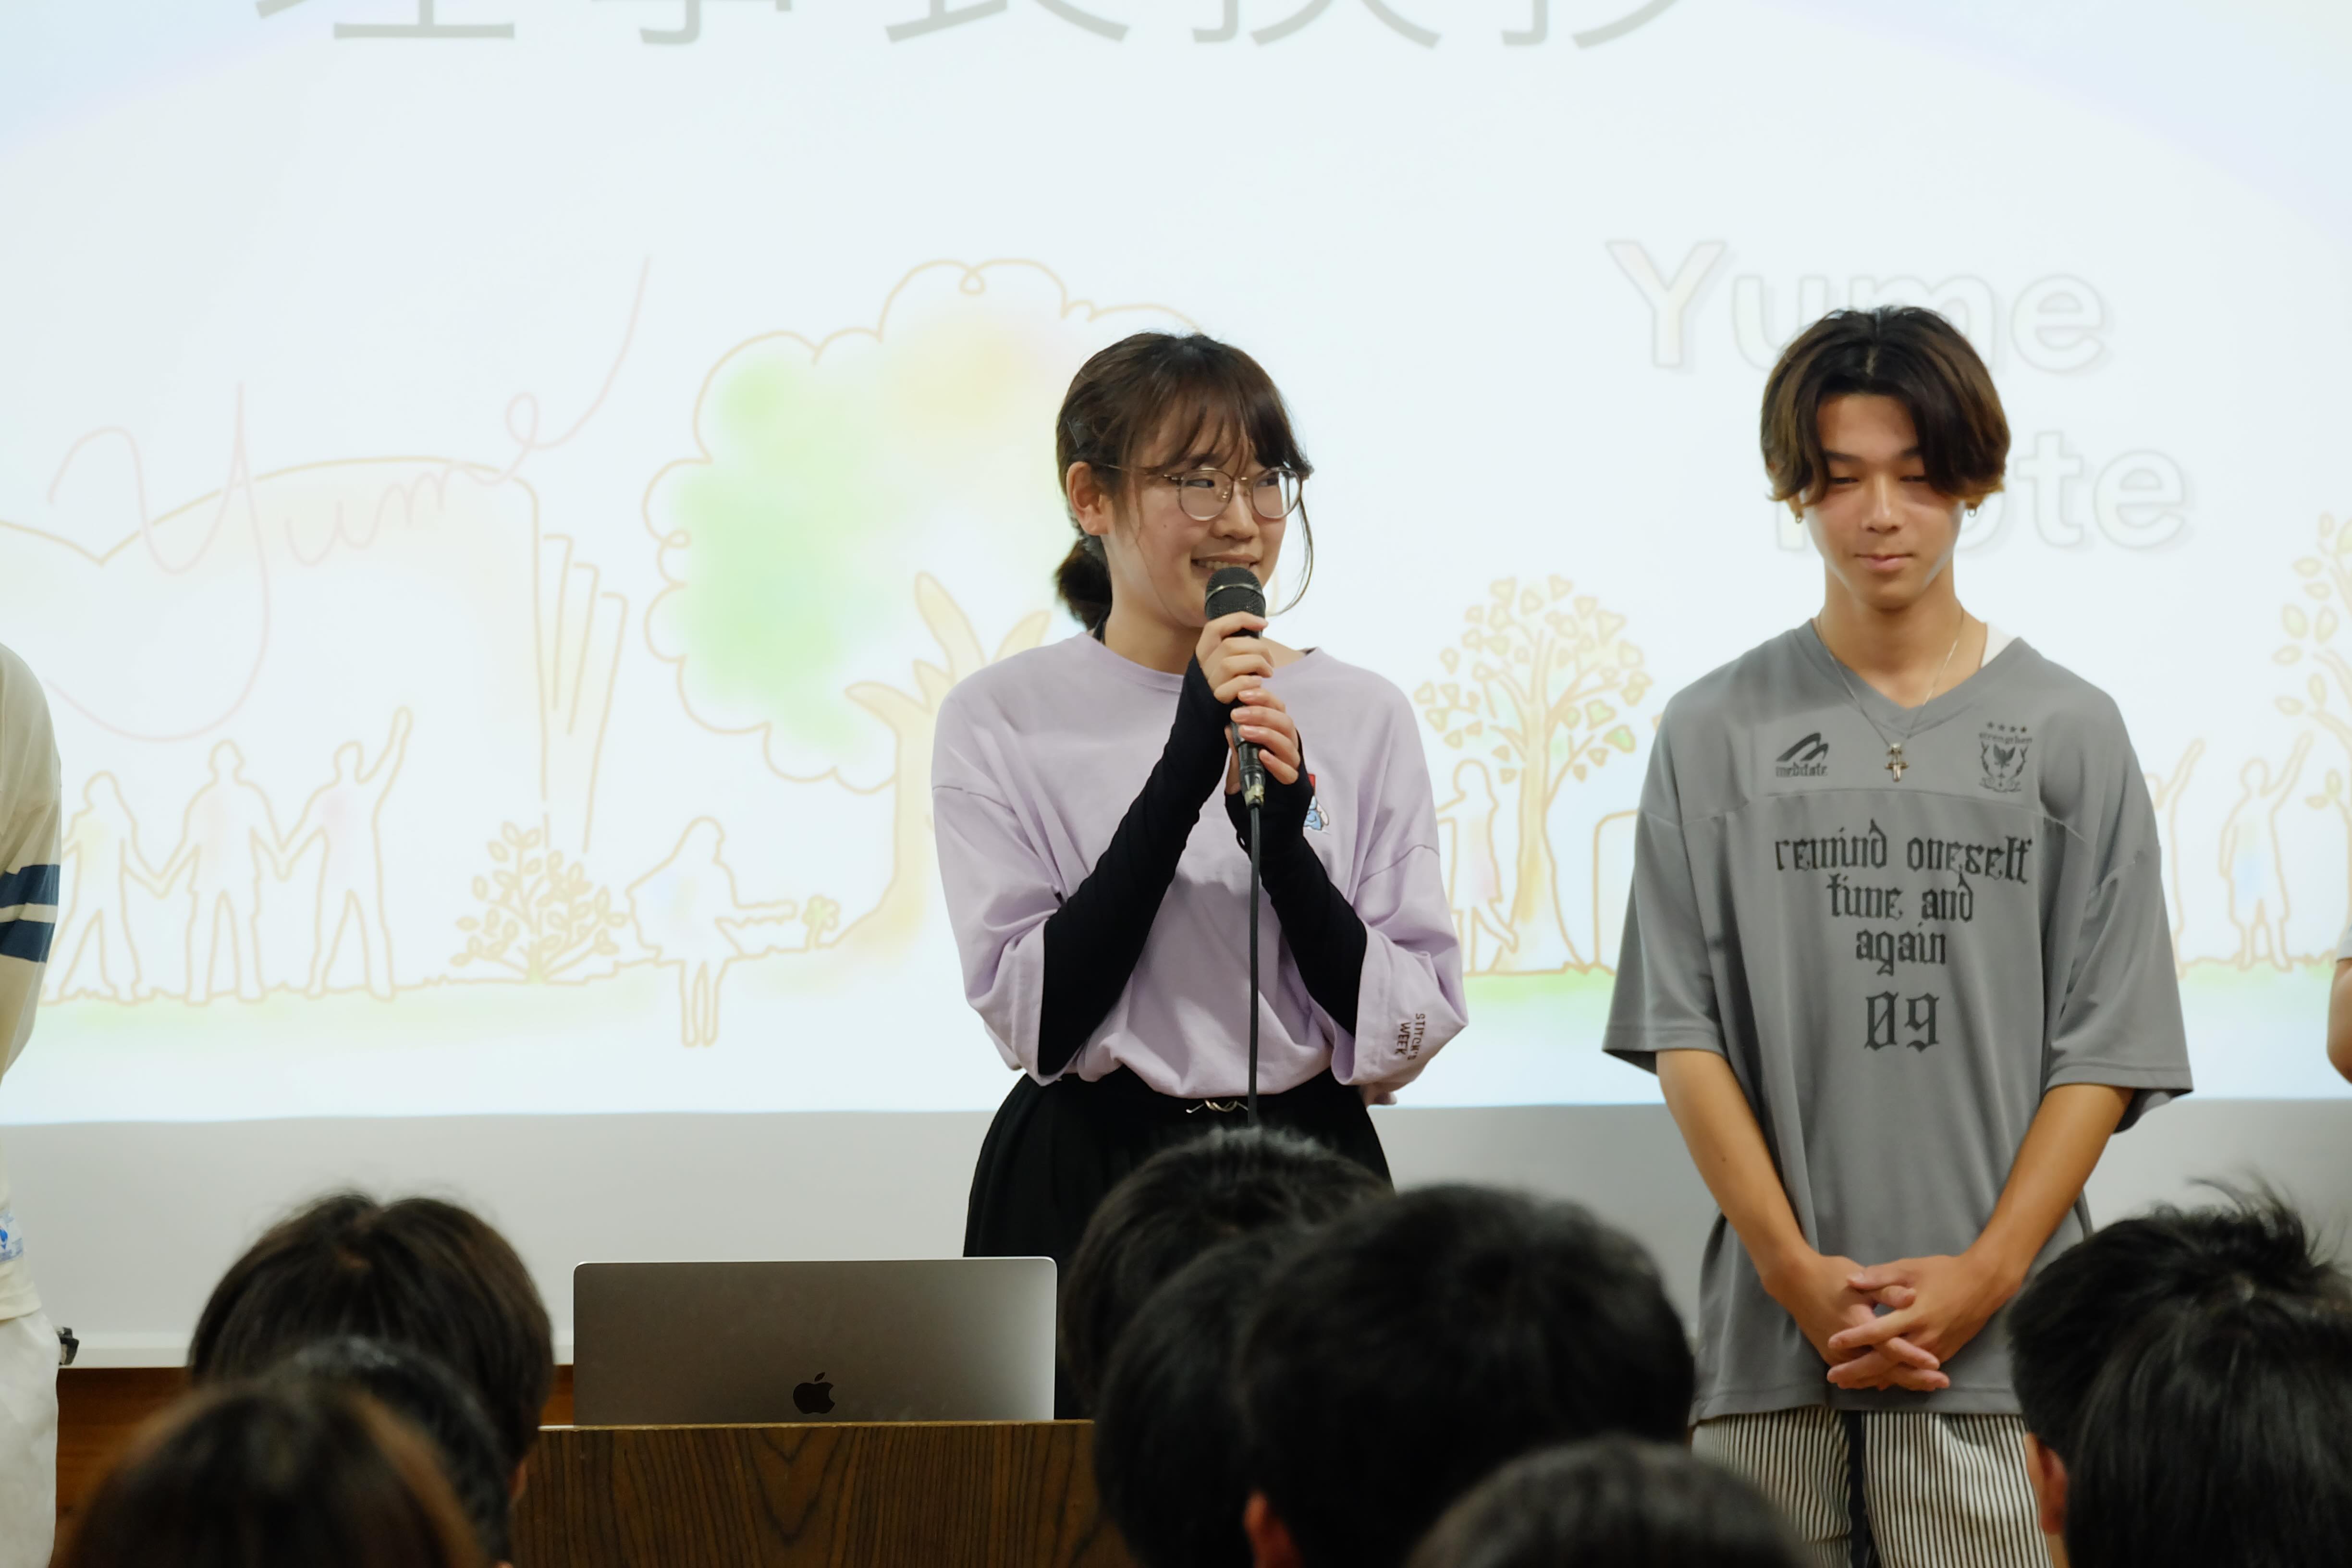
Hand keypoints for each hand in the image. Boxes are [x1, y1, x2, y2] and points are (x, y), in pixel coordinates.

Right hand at [1197, 611, 1273, 703]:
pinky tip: (1259, 682)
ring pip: (1230, 663)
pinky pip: (1234, 685)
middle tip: (1270, 660)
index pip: (1215, 627)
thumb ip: (1235, 648)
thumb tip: (1257, 628)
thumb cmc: (1226, 686)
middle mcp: (1202, 666)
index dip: (1240, 620)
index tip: (1264, 623)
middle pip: (1229, 645)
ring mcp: (1209, 683)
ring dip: (1256, 664)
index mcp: (1203, 652)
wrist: (1209, 718)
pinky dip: (1250, 681)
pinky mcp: (1217, 700)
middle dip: (1257, 648)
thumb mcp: (1225, 663)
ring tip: (1268, 672)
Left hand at [1226, 686, 1301, 794]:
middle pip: (1283, 722)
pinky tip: (1261, 755)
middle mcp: (1288, 739)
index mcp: (1278, 726)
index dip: (1262, 697)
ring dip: (1265, 734)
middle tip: (1236, 714)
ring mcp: (1290, 758)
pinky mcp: (1290, 778)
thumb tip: (1229, 726)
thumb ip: (1235, 738)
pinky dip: (1275, 762)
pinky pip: (1288, 771)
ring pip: (1286, 743)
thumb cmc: (1249, 764)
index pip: (1277, 706)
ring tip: (1244, 732)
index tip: (1241, 695)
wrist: (1253, 793)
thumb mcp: (1239, 748)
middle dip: (1260, 714)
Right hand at [1763, 1249, 1946, 1393]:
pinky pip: (1860, 1373)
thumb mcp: (1860, 1280)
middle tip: (1941, 1383)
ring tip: (1927, 1385)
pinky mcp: (1831, 1356)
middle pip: (1885, 1369)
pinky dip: (1880, 1378)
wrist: (1794, 1281)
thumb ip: (1888, 1290)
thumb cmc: (1830, 1275)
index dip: (1914, 1357)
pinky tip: (1896, 1381)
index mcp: (1857, 1325)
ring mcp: (1837, 1355)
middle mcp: (1847, 1346)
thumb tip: (1913, 1296)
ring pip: (1873, 1375)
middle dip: (1914, 1378)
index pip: (1890, 1347)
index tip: (1937, 1365)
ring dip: (1900, 1380)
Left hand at [1824, 1250, 2021, 1383]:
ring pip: (1901, 1371)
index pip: (1877, 1332)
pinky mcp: (1945, 1352)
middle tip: (1833, 1377)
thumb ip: (1879, 1277)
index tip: (1831, 1342)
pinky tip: (1881, 1381)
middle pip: (1886, 1361)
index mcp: (1913, 1314)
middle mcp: (1924, 1337)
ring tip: (1851, 1384)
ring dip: (1875, 1378)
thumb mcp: (1910, 1268)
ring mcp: (1936, 1348)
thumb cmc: (1944, 1272)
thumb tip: (1850, 1281)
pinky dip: (1897, 1377)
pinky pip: (1916, 1371)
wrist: (1983, 1284)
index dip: (1853, 1338)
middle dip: (1858, 1371)